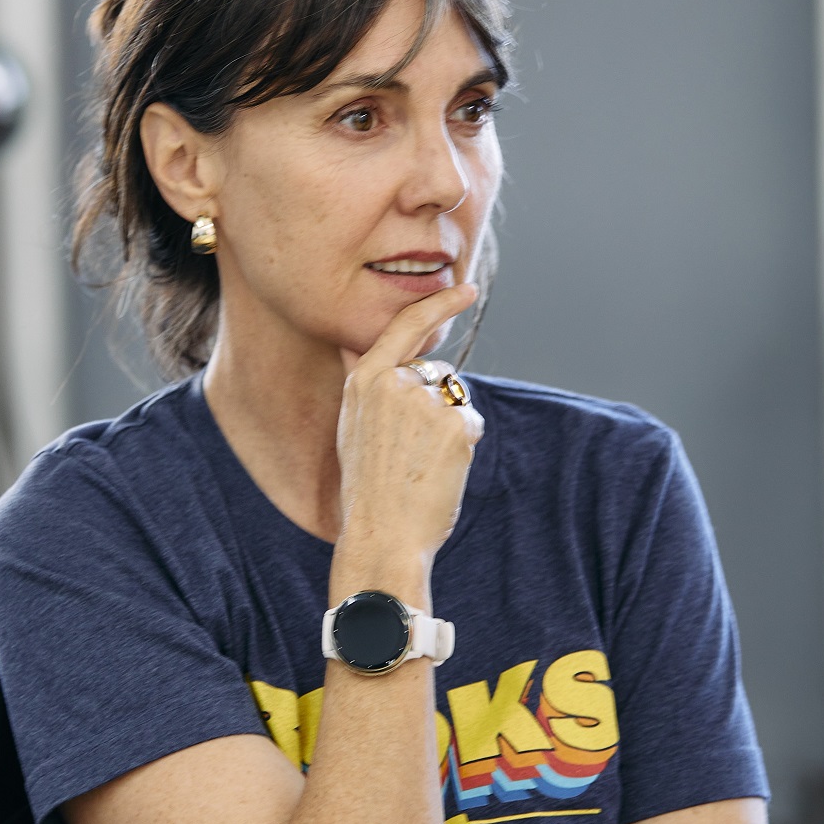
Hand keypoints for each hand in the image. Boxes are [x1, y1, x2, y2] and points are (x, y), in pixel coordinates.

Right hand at [333, 288, 484, 599]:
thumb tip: (363, 348)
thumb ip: (368, 386)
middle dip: (437, 402)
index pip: (405, 326)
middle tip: (412, 451)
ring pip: (455, 399)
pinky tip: (439, 470)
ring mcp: (426, 401)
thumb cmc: (367, 489)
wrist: (382, 534)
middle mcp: (394, 382)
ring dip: (449, 425)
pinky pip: (470, 423)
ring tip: (421, 464)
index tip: (465, 289)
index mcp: (364, 380)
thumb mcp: (353, 426)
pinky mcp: (455, 423)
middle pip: (437, 373)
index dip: (438, 304)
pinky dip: (462, 446)